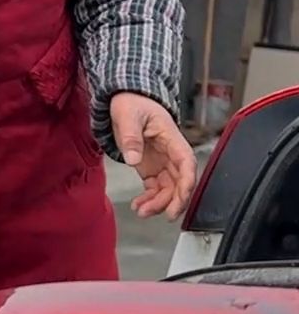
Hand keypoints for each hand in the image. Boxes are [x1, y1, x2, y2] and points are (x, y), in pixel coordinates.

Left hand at [110, 92, 197, 221]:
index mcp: (173, 140)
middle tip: (160, 214)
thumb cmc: (132, 103)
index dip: (187, 184)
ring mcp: (162, 162)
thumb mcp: (128, 115)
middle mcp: (171, 154)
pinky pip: (156, 188)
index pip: (187, 165)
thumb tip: (133, 159)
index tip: (180, 200)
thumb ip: (131, 137)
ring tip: (141, 211)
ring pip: (169, 189)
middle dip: (172, 201)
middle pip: (180, 182)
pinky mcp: (151, 168)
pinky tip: (139, 205)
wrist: (126, 99)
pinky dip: (149, 199)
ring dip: (158, 203)